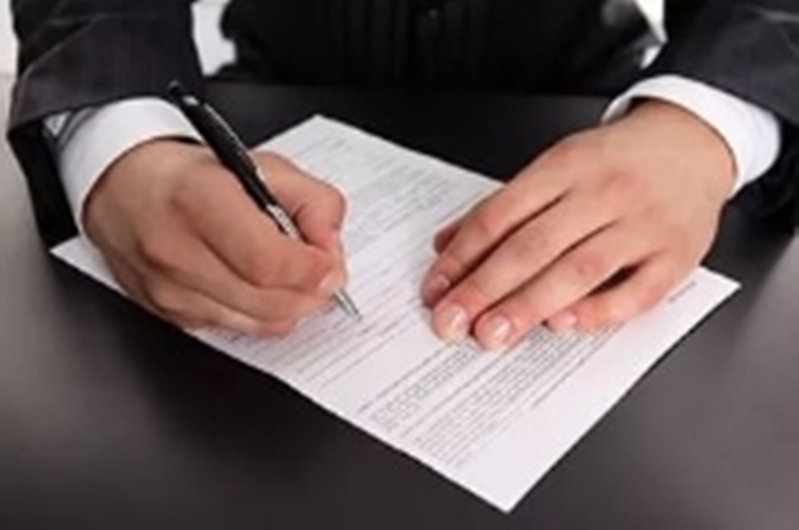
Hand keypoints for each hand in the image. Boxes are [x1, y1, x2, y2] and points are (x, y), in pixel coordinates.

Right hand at [84, 140, 347, 335]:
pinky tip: (257, 284)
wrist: (124, 188)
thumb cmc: (192, 175)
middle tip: (320, 272)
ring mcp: (169, 289)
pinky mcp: (169, 315)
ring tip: (289, 274)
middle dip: (311, 292)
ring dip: (289, 305)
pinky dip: (261, 312)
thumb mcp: (264, 165)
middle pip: (271, 303)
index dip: (313, 270)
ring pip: (259, 324)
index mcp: (199, 200)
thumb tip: (330, 250)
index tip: (329, 263)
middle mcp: (176, 250)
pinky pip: (237, 330)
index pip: (270, 263)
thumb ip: (314, 202)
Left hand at [421, 100, 734, 350]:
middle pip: (533, 246)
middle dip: (485, 289)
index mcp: (566, 167)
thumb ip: (504, 207)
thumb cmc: (618, 160)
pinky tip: (561, 326)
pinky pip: (636, 293)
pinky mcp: (676, 256)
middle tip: (451, 322)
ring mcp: (643, 226)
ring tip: (492, 333)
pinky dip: (597, 313)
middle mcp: (603, 193)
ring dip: (528, 305)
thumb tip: (447, 246)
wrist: (694, 142)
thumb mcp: (557, 165)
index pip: (501, 215)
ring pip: (579, 270)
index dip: (463, 256)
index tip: (435, 288)